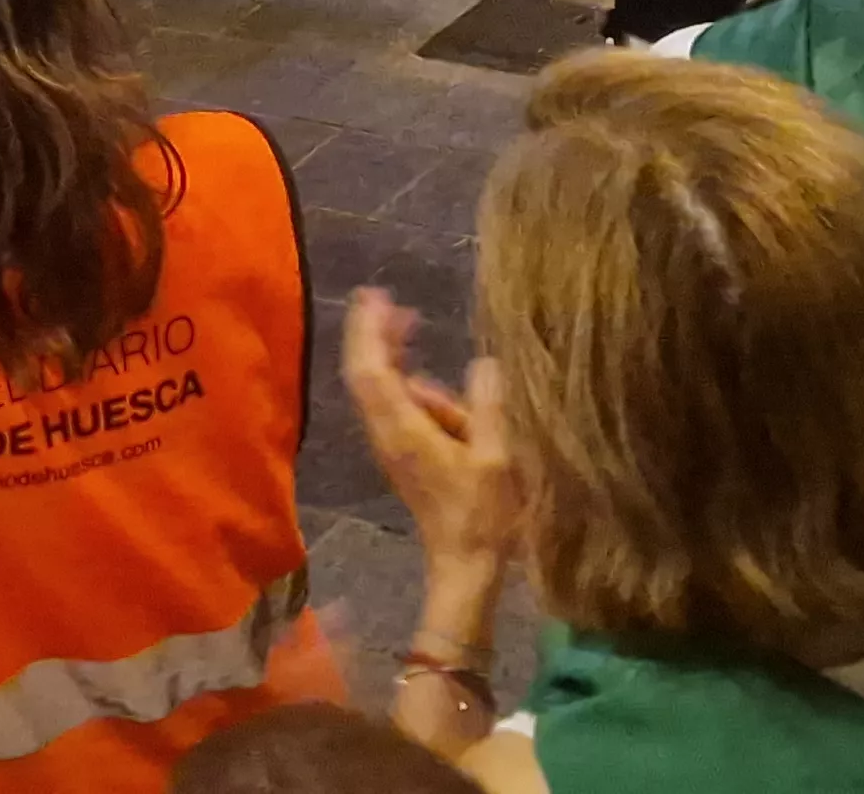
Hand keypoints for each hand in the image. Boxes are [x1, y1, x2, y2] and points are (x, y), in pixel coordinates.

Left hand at [341, 288, 521, 573]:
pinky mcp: (404, 458)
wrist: (465, 568)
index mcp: (404, 430)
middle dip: (375, 335)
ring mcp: (393, 447)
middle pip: (368, 375)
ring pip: (385, 392)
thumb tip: (484, 363)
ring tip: (415, 329)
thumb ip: (488, 408)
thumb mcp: (496, 458)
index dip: (369, 331)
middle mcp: (388, 435)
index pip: (372, 371)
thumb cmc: (482, 516)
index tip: (375, 296)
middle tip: (393, 302)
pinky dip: (413, 388)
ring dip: (398, 360)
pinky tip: (442, 389)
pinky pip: (400, 409)